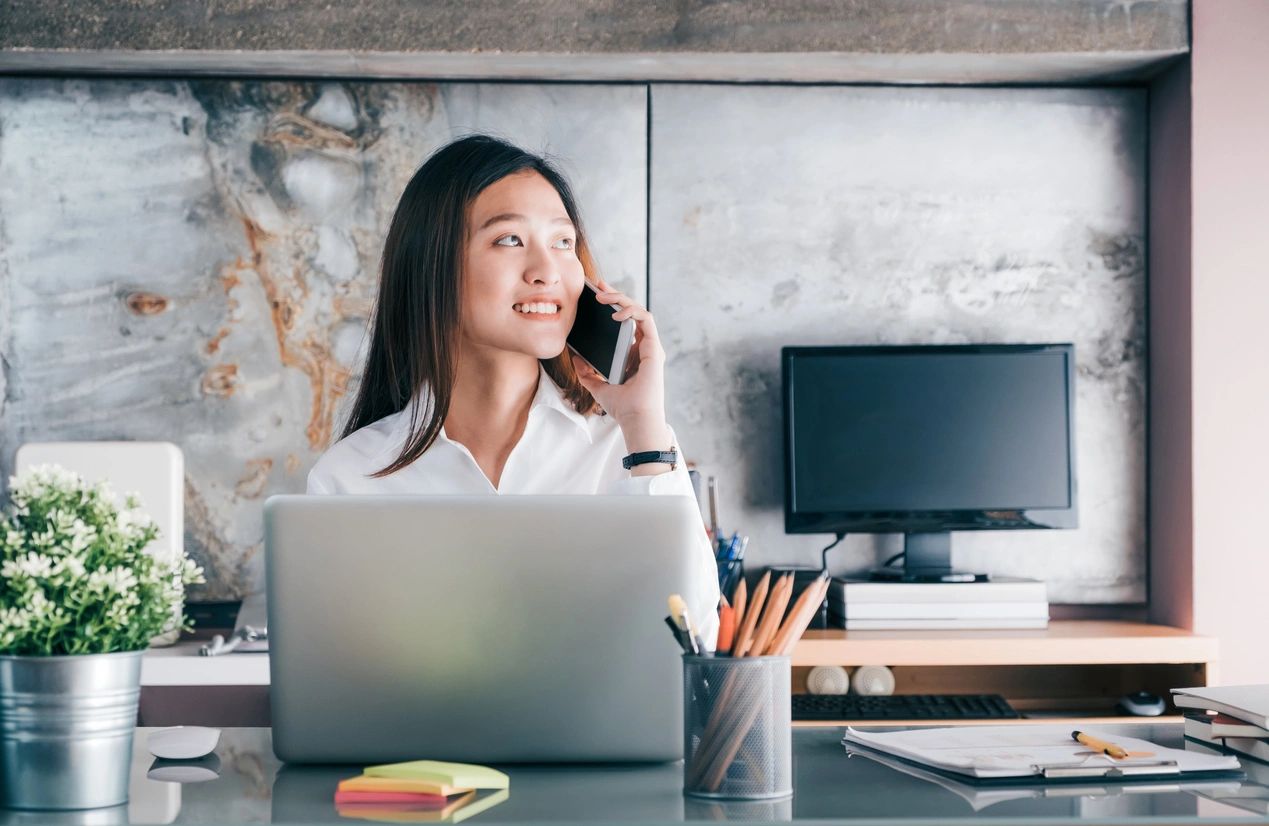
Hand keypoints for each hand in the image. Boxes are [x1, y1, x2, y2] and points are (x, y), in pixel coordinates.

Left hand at [568, 278, 671, 455]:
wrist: (634, 418)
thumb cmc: (621, 406)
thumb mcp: (596, 386)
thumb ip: (587, 371)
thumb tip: (575, 356)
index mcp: (633, 354)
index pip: (624, 322)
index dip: (612, 305)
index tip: (595, 295)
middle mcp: (643, 347)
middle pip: (631, 312)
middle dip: (615, 294)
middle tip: (597, 285)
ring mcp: (650, 346)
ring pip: (639, 311)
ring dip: (621, 299)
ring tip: (602, 295)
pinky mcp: (654, 347)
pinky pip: (645, 319)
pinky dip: (631, 311)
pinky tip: (615, 313)